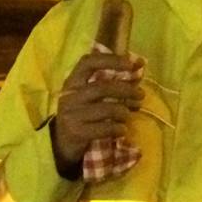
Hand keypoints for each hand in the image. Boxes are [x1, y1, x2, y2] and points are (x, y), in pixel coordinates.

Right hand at [50, 52, 143, 177]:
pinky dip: (118, 128)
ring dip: (124, 111)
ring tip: (128, 115)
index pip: (88, 62)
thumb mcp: (89, 95)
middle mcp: (70, 95)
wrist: (61, 141)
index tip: (131, 63)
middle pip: (103, 87)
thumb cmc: (82, 112)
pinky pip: (105, 128)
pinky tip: (122, 129)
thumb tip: (140, 64)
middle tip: (141, 95)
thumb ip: (111, 80)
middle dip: (126, 90)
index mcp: (73, 81)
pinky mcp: (77, 132)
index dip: (110, 60)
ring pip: (107, 109)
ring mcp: (72, 114)